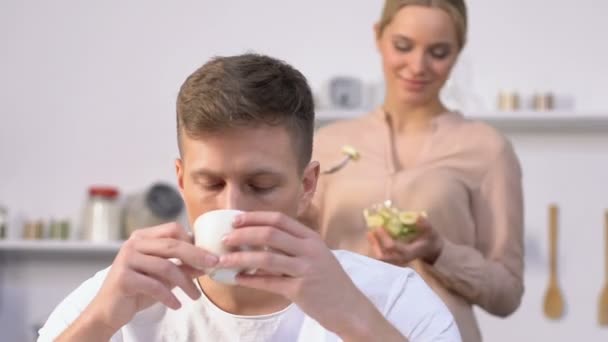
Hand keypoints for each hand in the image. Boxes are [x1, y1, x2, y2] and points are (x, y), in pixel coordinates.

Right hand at [82, 223, 218, 332]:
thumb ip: (183, 267)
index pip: (173, 229)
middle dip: (196, 256)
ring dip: (185, 283)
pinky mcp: (123, 278)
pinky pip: (154, 285)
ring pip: (165, 266)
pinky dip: (169, 296)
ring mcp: (126, 259)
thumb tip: (209, 263)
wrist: (109, 311)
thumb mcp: (165, 277)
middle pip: (172, 245)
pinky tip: (177, 305)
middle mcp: (133, 244)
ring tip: (196, 296)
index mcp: (143, 237)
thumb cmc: (138, 290)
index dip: (193, 241)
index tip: (209, 255)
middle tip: (213, 266)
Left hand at [218, 212, 384, 338]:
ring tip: (223, 260)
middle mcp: (309, 249)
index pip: (279, 219)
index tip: (235, 219)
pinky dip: (251, 280)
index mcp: (311, 238)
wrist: (350, 308)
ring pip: (266, 258)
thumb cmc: (329, 282)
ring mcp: (306, 269)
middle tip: (224, 238)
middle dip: (243, 234)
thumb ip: (293, 247)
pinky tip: (238, 280)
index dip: (255, 217)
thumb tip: (259, 241)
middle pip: (270, 234)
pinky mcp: (301, 290)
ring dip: (240, 258)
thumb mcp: (316, 257)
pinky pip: (270, 282)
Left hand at [367, 216, 443, 265]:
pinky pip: (382, 256)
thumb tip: (417, 216)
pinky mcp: (395, 260)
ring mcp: (397, 261)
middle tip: (370, 231)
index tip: (379, 226)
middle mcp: (401, 259)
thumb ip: (424, 224)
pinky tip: (374, 238)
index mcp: (408, 252)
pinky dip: (376, 248)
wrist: (433, 250)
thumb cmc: (431, 239)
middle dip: (374, 244)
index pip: (392, 246)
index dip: (383, 237)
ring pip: (380, 258)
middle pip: (382, 256)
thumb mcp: (430, 230)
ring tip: (370, 233)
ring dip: (374, 246)